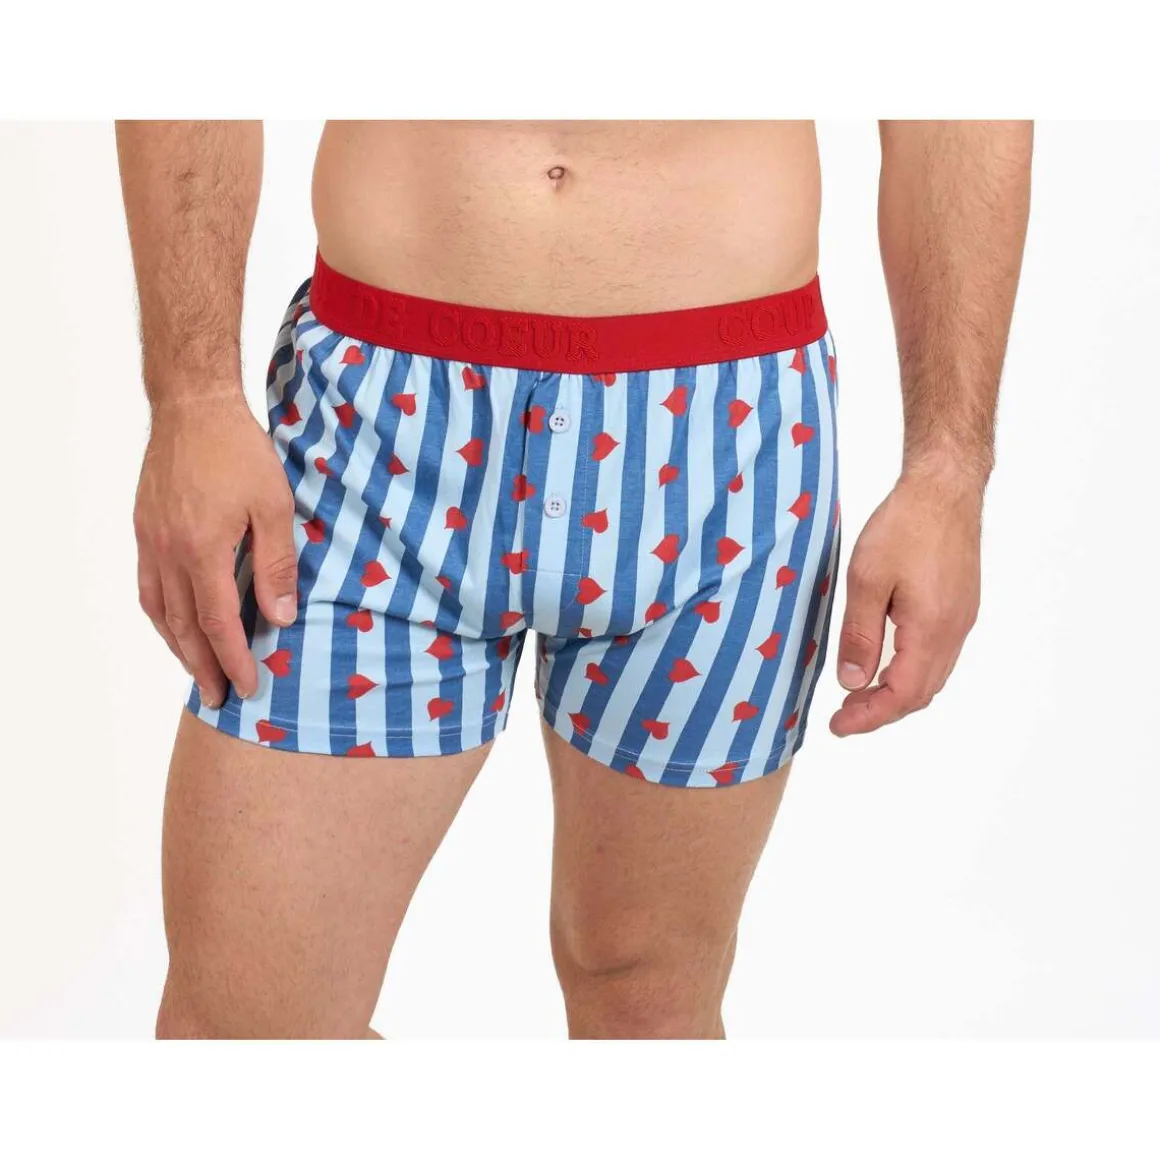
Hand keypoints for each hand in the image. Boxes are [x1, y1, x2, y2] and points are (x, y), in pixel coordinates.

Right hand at [134, 390, 297, 708]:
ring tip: (197, 673)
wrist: (193, 408)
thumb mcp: (275, 507)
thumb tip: (280, 617)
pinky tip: (172, 626)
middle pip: (185, 626)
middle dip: (205, 666)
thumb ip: (277, 565)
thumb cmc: (240, 452)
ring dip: (179, 647)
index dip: (234, 658)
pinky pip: (148, 586)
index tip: (248, 686)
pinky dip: (161, 615)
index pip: (219, 622)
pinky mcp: (145, 528)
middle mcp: (170, 552)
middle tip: (220, 697)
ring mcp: (152, 541)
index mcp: (204, 550)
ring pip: (161, 610)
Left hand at [830, 468, 982, 736]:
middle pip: (921, 693)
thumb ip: (860, 634)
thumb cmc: (905, 526)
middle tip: (843, 717)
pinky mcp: (960, 607)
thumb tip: (852, 682)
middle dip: (881, 711)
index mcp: (931, 629)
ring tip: (859, 696)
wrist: (945, 489)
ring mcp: (961, 620)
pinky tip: (885, 665)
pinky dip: (911, 673)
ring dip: (897, 694)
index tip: (838, 726)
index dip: (870, 717)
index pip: (902, 694)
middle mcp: (953, 631)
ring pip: (932, 676)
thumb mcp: (866, 579)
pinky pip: (938, 656)